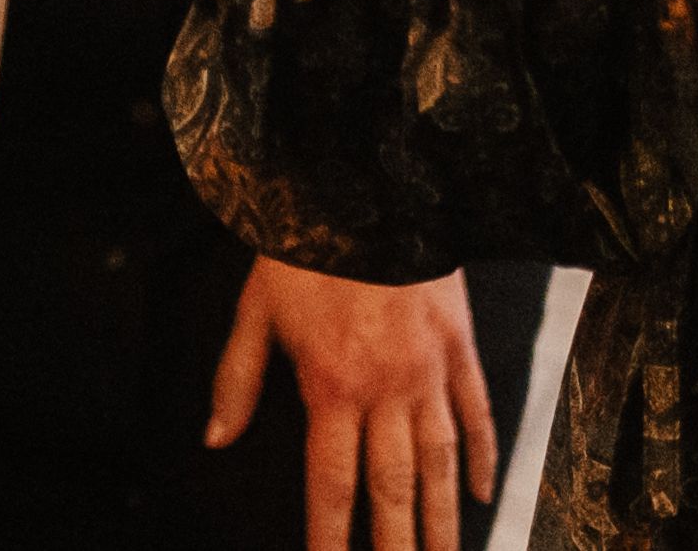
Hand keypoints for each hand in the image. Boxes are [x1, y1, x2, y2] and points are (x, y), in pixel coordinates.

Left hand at [211, 260, 499, 550]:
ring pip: (440, 463)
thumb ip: (237, 379)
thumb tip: (215, 437)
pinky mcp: (461, 346)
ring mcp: (430, 371)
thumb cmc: (304, 244)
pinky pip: (476, 412)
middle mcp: (386, 389)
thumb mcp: (255, 308)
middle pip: (393, 489)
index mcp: (331, 386)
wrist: (367, 183)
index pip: (331, 484)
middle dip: (398, 547)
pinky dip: (481, 456)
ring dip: (444, 520)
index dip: (331, 539)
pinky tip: (482, 493)